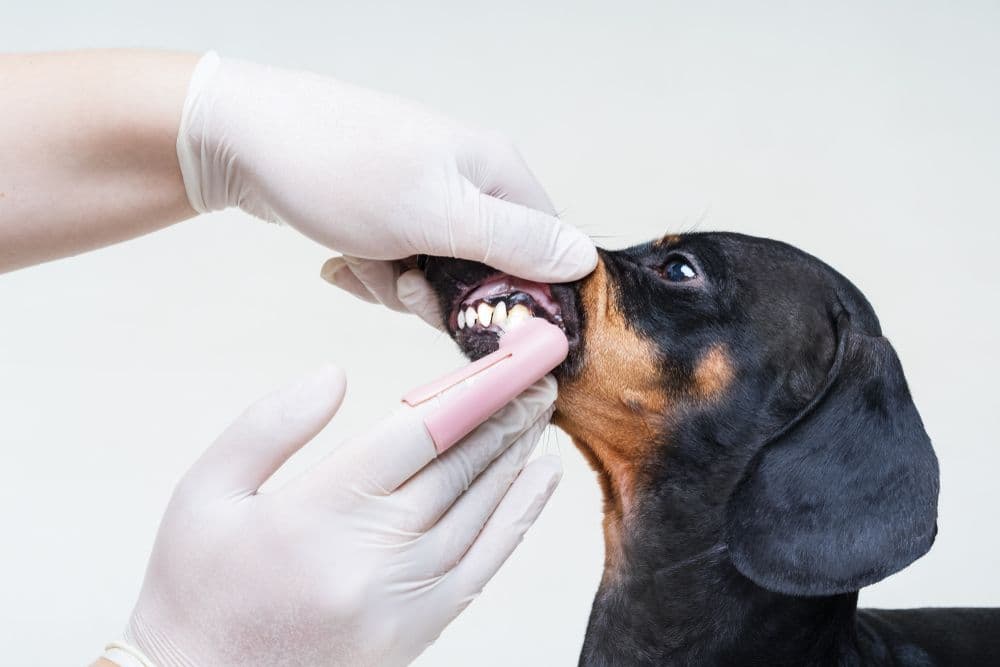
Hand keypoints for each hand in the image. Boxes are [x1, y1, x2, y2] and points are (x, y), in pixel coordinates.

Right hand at [120, 365, 559, 666]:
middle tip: (538, 375)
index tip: (513, 358)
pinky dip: (518, 518)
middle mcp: (372, 557)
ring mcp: (403, 600)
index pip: (418, 435)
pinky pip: (484, 565)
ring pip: (480, 512)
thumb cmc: (198, 585)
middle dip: (505, 415)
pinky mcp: (418, 631)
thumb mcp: (205, 491)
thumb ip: (268, 426)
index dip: (474, 390)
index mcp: (318, 513)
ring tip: (539, 412)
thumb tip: (334, 374)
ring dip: (516, 456)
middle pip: (458, 469)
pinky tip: (539, 479)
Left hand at [176, 52, 596, 325]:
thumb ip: (516, 242)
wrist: (243, 140)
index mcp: (496, 173)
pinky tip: (344, 258)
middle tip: (400, 282)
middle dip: (438, 294)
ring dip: (395, 285)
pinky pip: (399, 265)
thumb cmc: (342, 169)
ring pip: (437, 277)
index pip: (544, 251)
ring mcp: (425, 196)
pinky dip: (371, 272)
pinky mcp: (388, 213)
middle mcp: (469, 181)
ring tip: (362, 259)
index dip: (516, 296)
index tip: (473, 315)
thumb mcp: (440, 215)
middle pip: (487, 273)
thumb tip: (584, 259)